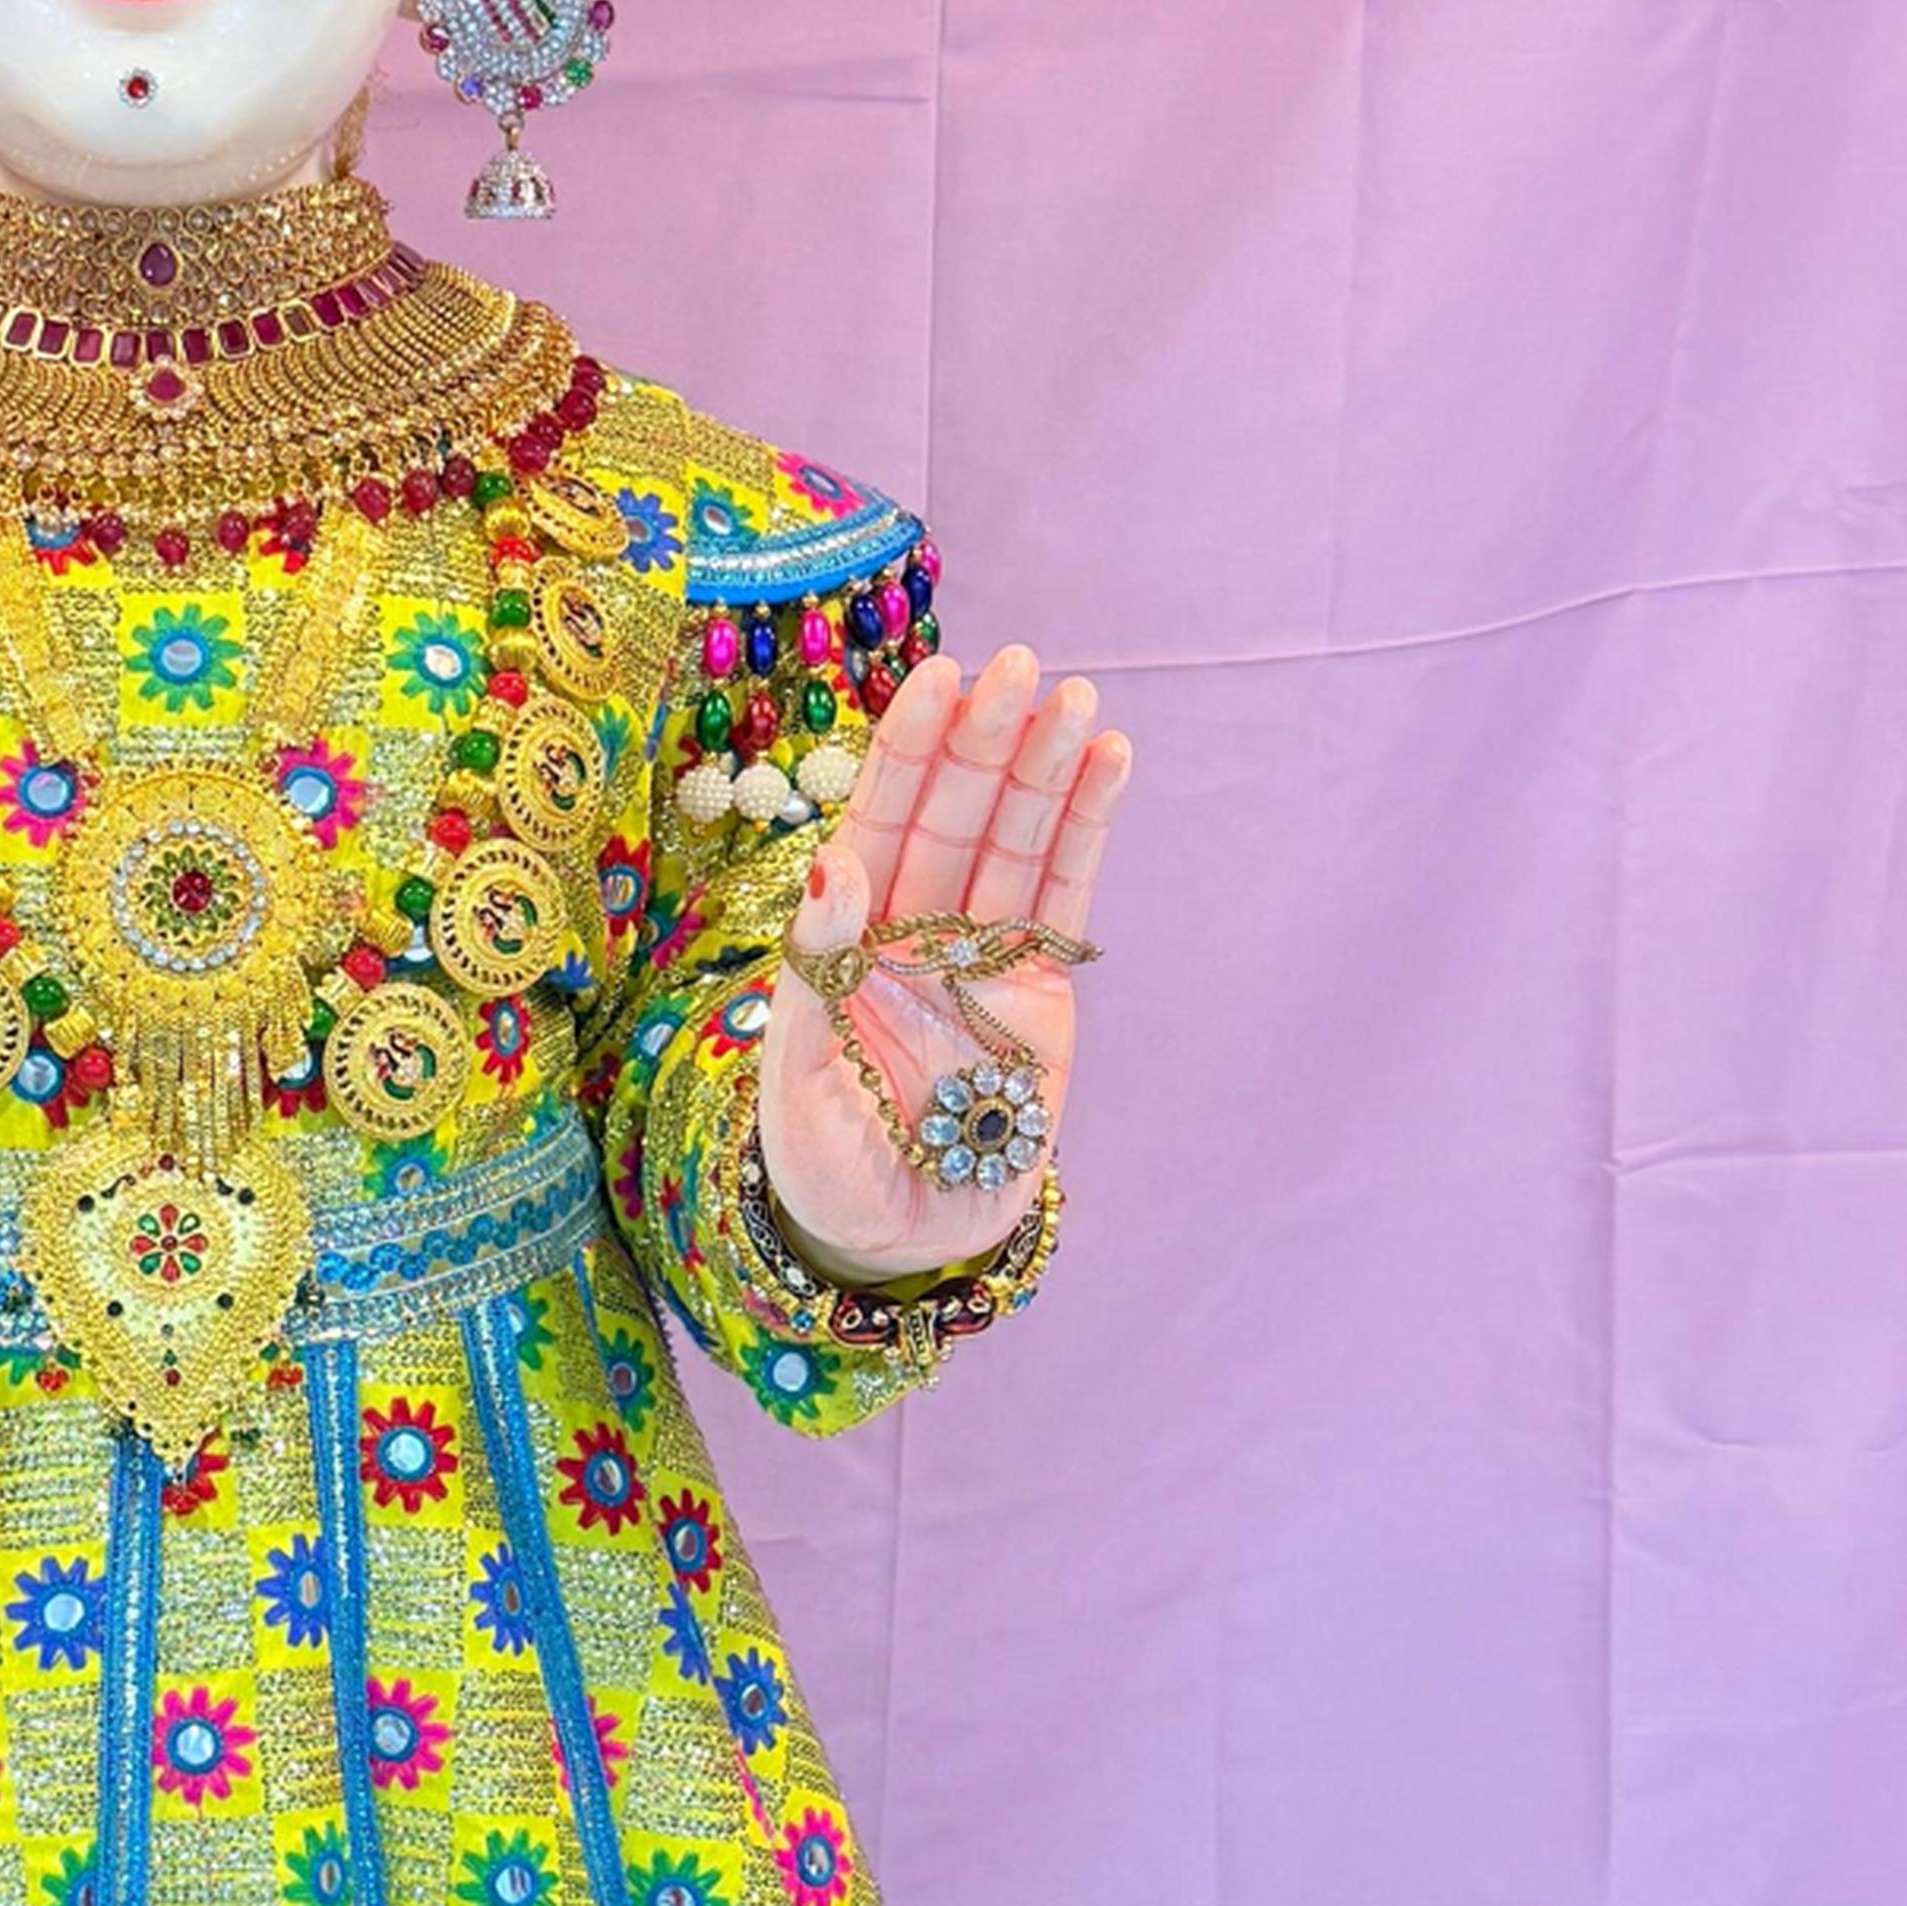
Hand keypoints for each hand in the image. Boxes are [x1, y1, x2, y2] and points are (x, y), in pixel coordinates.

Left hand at [753, 643, 1131, 1286]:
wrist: (899, 1239)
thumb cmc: (827, 1163)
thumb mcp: (798, 1076)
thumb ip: (815, 969)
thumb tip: (835, 862)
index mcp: (846, 934)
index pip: (880, 818)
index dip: (910, 749)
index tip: (940, 680)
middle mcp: (914, 927)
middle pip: (955, 813)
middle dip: (987, 740)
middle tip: (1021, 666)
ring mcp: (981, 952)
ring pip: (1016, 839)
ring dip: (1046, 768)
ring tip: (1078, 699)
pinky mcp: (1040, 989)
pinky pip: (1066, 892)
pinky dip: (1088, 826)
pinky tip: (1108, 759)